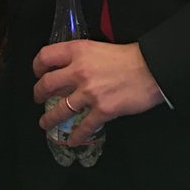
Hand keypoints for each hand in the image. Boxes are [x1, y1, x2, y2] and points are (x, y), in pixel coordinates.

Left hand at [34, 40, 163, 145]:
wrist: (151, 69)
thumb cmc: (127, 56)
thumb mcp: (98, 48)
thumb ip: (82, 57)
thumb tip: (70, 70)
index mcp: (77, 51)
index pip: (46, 56)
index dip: (37, 66)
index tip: (37, 73)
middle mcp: (78, 71)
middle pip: (47, 84)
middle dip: (38, 94)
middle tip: (38, 98)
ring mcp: (89, 92)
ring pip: (61, 109)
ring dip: (50, 119)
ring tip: (45, 124)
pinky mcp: (102, 110)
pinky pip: (84, 126)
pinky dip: (76, 136)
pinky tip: (72, 141)